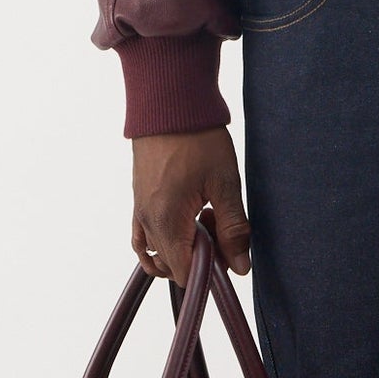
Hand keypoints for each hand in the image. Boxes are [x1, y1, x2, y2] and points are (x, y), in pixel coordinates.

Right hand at [131, 129, 251, 281]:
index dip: (210, 270)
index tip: (229, 248)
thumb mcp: (225, 183)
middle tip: (223, 223)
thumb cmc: (198, 139)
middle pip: (173, 265)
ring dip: (186, 246)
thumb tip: (239, 267)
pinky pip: (144, 237)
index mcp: (167, 222)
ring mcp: (139, 212)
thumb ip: (233, 229)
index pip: (184, 273)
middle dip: (201, 256)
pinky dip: (165, 240)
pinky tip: (189, 221)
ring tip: (207, 216)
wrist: (168, 103)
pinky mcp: (139, 201)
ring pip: (160, 252)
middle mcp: (146, 222)